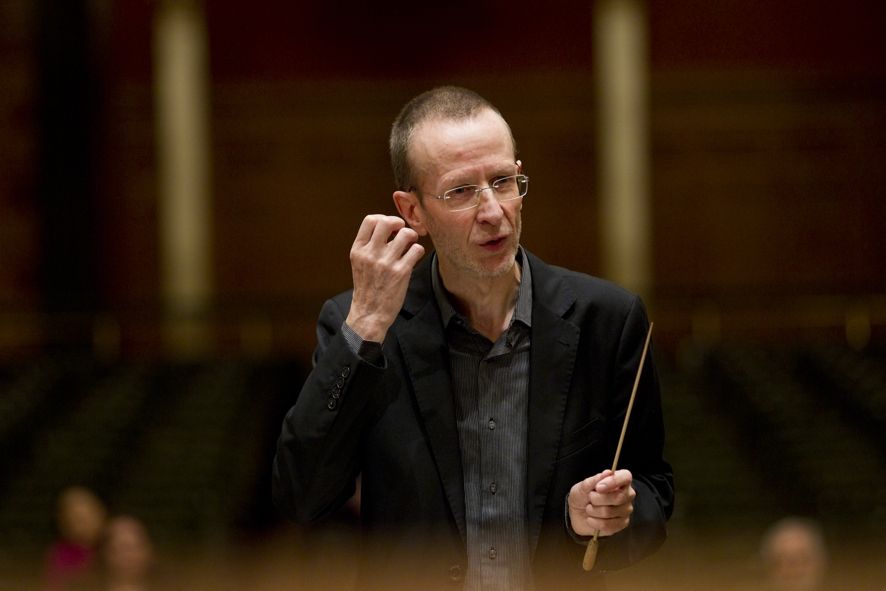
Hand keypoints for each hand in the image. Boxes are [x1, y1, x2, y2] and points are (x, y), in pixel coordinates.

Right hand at [345, 215, 424, 342]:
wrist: (369, 314)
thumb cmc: (367, 288)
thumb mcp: (359, 264)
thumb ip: (369, 246)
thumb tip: (387, 228)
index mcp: (358, 250)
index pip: (370, 220)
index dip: (384, 218)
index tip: (391, 226)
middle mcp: (371, 254)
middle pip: (388, 222)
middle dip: (399, 223)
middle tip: (403, 231)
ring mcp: (386, 262)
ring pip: (405, 234)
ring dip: (412, 237)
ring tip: (411, 244)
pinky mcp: (401, 272)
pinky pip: (416, 250)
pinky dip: (418, 251)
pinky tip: (415, 256)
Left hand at [567, 469, 635, 536]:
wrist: (577, 514)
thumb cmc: (582, 496)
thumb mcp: (583, 486)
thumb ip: (594, 480)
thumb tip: (608, 473)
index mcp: (620, 480)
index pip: (625, 477)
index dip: (613, 481)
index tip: (598, 487)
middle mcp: (627, 494)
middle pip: (619, 497)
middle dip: (598, 499)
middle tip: (590, 498)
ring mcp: (626, 510)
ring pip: (610, 512)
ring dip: (593, 511)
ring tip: (589, 508)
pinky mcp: (622, 524)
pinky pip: (608, 525)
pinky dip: (594, 522)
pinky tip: (591, 519)